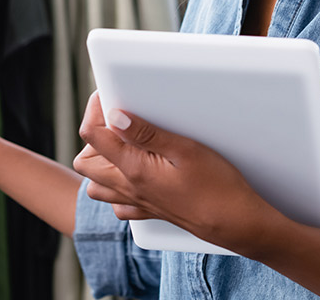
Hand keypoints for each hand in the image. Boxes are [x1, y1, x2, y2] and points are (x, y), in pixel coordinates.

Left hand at [73, 91, 276, 252]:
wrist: (234, 223)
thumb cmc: (216, 185)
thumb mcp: (184, 149)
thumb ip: (146, 133)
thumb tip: (115, 116)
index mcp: (133, 169)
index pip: (92, 134)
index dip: (96, 109)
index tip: (110, 96)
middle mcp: (128, 188)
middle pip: (85, 161)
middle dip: (94, 136)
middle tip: (117, 121)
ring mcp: (137, 202)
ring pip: (96, 186)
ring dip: (101, 164)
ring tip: (122, 146)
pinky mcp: (148, 212)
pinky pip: (117, 203)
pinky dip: (116, 189)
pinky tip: (133, 177)